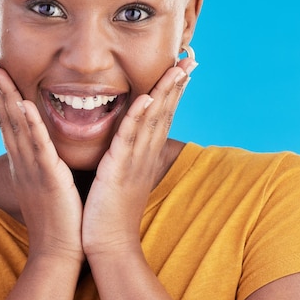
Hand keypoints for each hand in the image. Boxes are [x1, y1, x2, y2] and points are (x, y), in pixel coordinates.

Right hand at [0, 59, 83, 263]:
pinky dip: (29, 124)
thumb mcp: (46, 183)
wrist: (59, 250)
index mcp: (24, 162)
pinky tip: (23, 104)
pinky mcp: (48, 176)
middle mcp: (22, 161)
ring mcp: (32, 168)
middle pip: (5, 119)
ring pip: (16, 127)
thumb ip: (43, 161)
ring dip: (5, 98)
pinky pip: (38, 146)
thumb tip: (45, 146)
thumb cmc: (58, 217)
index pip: (8, 123)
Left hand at [81, 58, 194, 257]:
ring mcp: (135, 161)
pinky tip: (146, 97)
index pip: (163, 114)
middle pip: (165, 111)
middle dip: (178, 82)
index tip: (183, 65)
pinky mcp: (119, 169)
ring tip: (178, 67)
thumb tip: (130, 138)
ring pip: (153, 120)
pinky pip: (129, 139)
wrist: (108, 244)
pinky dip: (138, 118)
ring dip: (166, 92)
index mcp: (145, 153)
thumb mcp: (123, 174)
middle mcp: (146, 154)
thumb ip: (128, 153)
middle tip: (191, 56)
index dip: (174, 89)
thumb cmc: (111, 209)